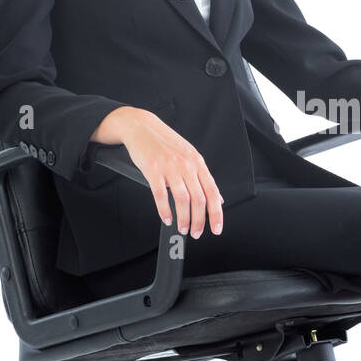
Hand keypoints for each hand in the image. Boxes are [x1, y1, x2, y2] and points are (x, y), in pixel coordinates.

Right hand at [90, 106, 223, 237]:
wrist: (142, 127)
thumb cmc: (165, 143)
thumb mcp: (190, 156)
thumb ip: (203, 178)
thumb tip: (218, 199)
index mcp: (198, 163)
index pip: (212, 192)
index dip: (216, 213)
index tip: (216, 228)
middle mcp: (186, 165)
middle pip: (198, 199)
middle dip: (198, 221)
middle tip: (195, 233)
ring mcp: (170, 167)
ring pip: (182, 199)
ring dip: (183, 219)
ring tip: (182, 228)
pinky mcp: (153, 170)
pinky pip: (160, 195)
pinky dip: (164, 210)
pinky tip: (166, 218)